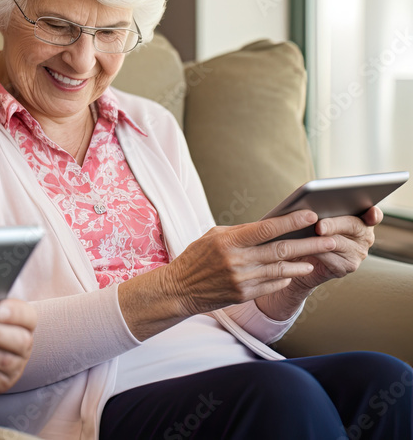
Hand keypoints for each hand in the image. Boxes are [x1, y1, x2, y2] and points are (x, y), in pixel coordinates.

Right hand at [120, 210, 338, 339]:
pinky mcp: (244, 295)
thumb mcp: (214, 236)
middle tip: (330, 239)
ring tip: (319, 256)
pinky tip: (295, 271)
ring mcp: (242, 280)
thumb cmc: (197, 257)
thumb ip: (242, 232)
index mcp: (228, 241)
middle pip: (281, 250)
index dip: (291, 221)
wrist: (180, 288)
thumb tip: (271, 226)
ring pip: (281, 269)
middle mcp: (237, 260)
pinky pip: (272, 285)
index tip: (311, 216)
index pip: (266, 228)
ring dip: (302, 263)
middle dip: (309, 244)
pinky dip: (286, 278)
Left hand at [257, 206, 380, 319]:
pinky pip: (331, 259)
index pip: (373, 215)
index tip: (371, 213)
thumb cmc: (306, 231)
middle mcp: (363, 236)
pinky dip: (315, 252)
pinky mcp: (346, 267)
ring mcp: (357, 253)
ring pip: (339, 243)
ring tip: (307, 237)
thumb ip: (319, 207)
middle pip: (353, 226)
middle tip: (319, 227)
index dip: (373, 214)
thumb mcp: (314, 216)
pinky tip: (305, 250)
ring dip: (321, 240)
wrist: (298, 258)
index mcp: (360, 218)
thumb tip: (310, 199)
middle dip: (334, 224)